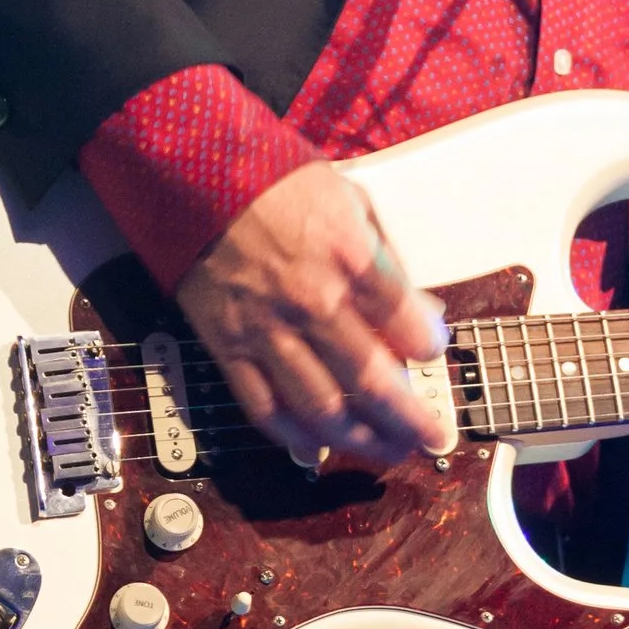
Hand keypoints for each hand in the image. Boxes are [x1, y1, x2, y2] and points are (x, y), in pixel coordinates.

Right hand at [176, 163, 448, 472]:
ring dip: (360, 440)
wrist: (195, 175)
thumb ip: (388, 259)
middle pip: (373, 382)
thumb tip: (421, 311)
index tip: (433, 355)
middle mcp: (314, 303)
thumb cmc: (275, 182)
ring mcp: (268, 331)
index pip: (408, 326)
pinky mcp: (228, 346)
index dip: (429, 349)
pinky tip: (317, 448)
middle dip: (409, 420)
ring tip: (386, 452)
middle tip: (431, 437)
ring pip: (322, 408)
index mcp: (351, 260)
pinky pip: (263, 407)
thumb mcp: (351, 200)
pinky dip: (293, 437)